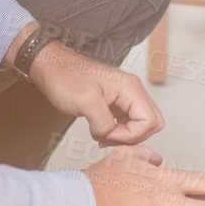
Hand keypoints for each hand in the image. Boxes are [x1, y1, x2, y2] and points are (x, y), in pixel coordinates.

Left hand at [28, 40, 164, 146]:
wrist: (52, 67)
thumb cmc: (66, 78)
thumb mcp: (85, 102)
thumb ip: (103, 122)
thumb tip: (110, 135)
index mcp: (130, 88)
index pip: (150, 121)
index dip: (131, 135)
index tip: (108, 134)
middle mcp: (132, 90)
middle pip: (152, 122)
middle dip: (132, 137)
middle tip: (109, 137)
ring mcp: (125, 96)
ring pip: (142, 124)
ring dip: (125, 136)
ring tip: (103, 136)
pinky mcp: (116, 102)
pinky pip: (129, 122)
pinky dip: (118, 132)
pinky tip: (101, 132)